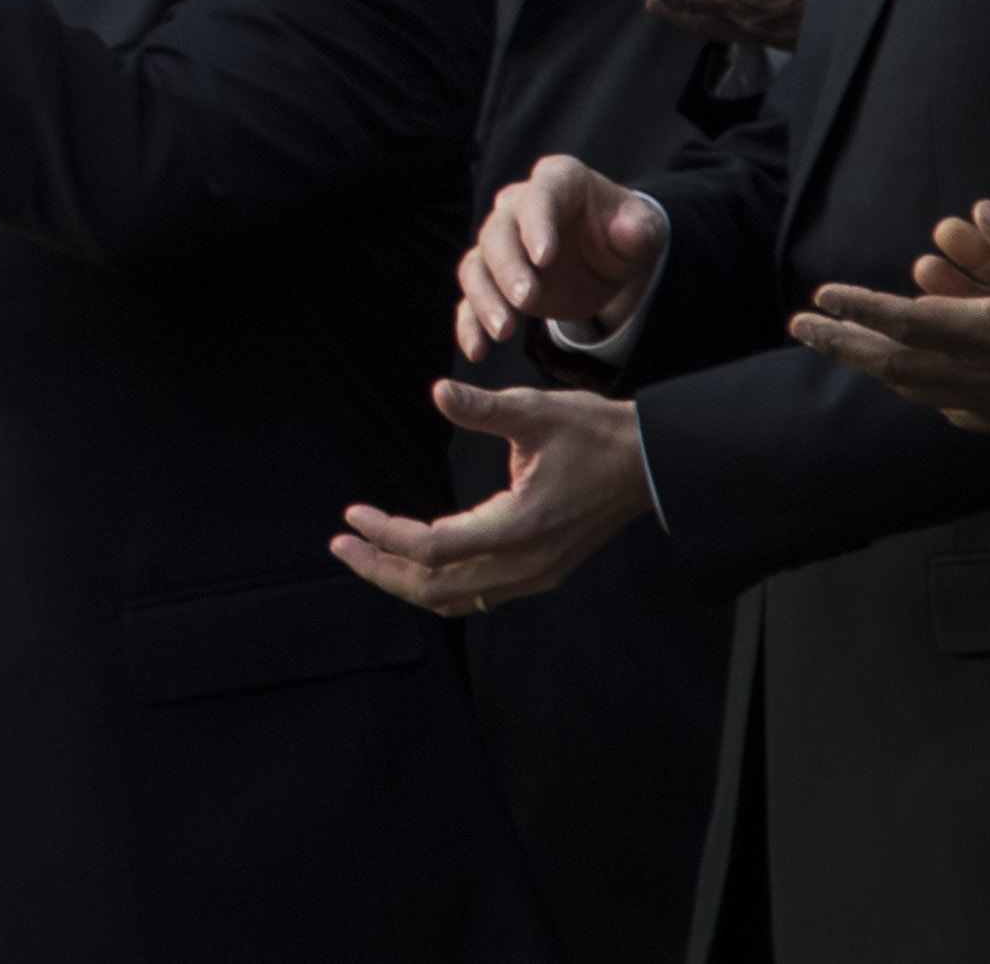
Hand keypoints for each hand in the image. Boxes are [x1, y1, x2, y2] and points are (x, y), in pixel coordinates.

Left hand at [331, 379, 650, 612]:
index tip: (351, 515)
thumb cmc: (593, 434)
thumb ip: (483, 408)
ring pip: (459, 598)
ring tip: (367, 555)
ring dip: (408, 581)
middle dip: (383, 570)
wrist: (649, 463)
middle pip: (438, 589)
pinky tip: (415, 558)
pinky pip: (480, 592)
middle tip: (341, 545)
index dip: (386, 536)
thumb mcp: (536, 412)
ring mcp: (537, 574)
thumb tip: (439, 392)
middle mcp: (527, 563)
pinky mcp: (542, 571)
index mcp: (521, 528)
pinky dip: (440, 582)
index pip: (435, 549)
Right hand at [453, 152, 665, 359]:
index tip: (544, 258)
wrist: (610, 256)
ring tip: (503, 332)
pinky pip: (472, 297)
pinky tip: (476, 350)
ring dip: (485, 297)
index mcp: (557, 182)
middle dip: (508, 268)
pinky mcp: (495, 278)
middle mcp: (519, 206)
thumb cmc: (626, 232)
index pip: (539, 198)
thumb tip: (627, 231)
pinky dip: (469, 323)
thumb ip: (639, 229)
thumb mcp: (644, 228)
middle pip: (498, 232)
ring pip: (477, 264)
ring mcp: (503, 243)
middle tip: (526, 300)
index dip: (537, 225)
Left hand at [794, 203, 989, 452]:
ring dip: (877, 369)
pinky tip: (916, 385)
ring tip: (843, 348)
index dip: (858, 308)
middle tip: (799, 328)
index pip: (905, 321)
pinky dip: (924, 393)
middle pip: (896, 364)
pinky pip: (957, 410)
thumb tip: (984, 208)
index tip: (820, 296)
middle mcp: (989, 377)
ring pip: (921, 391)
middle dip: (843, 344)